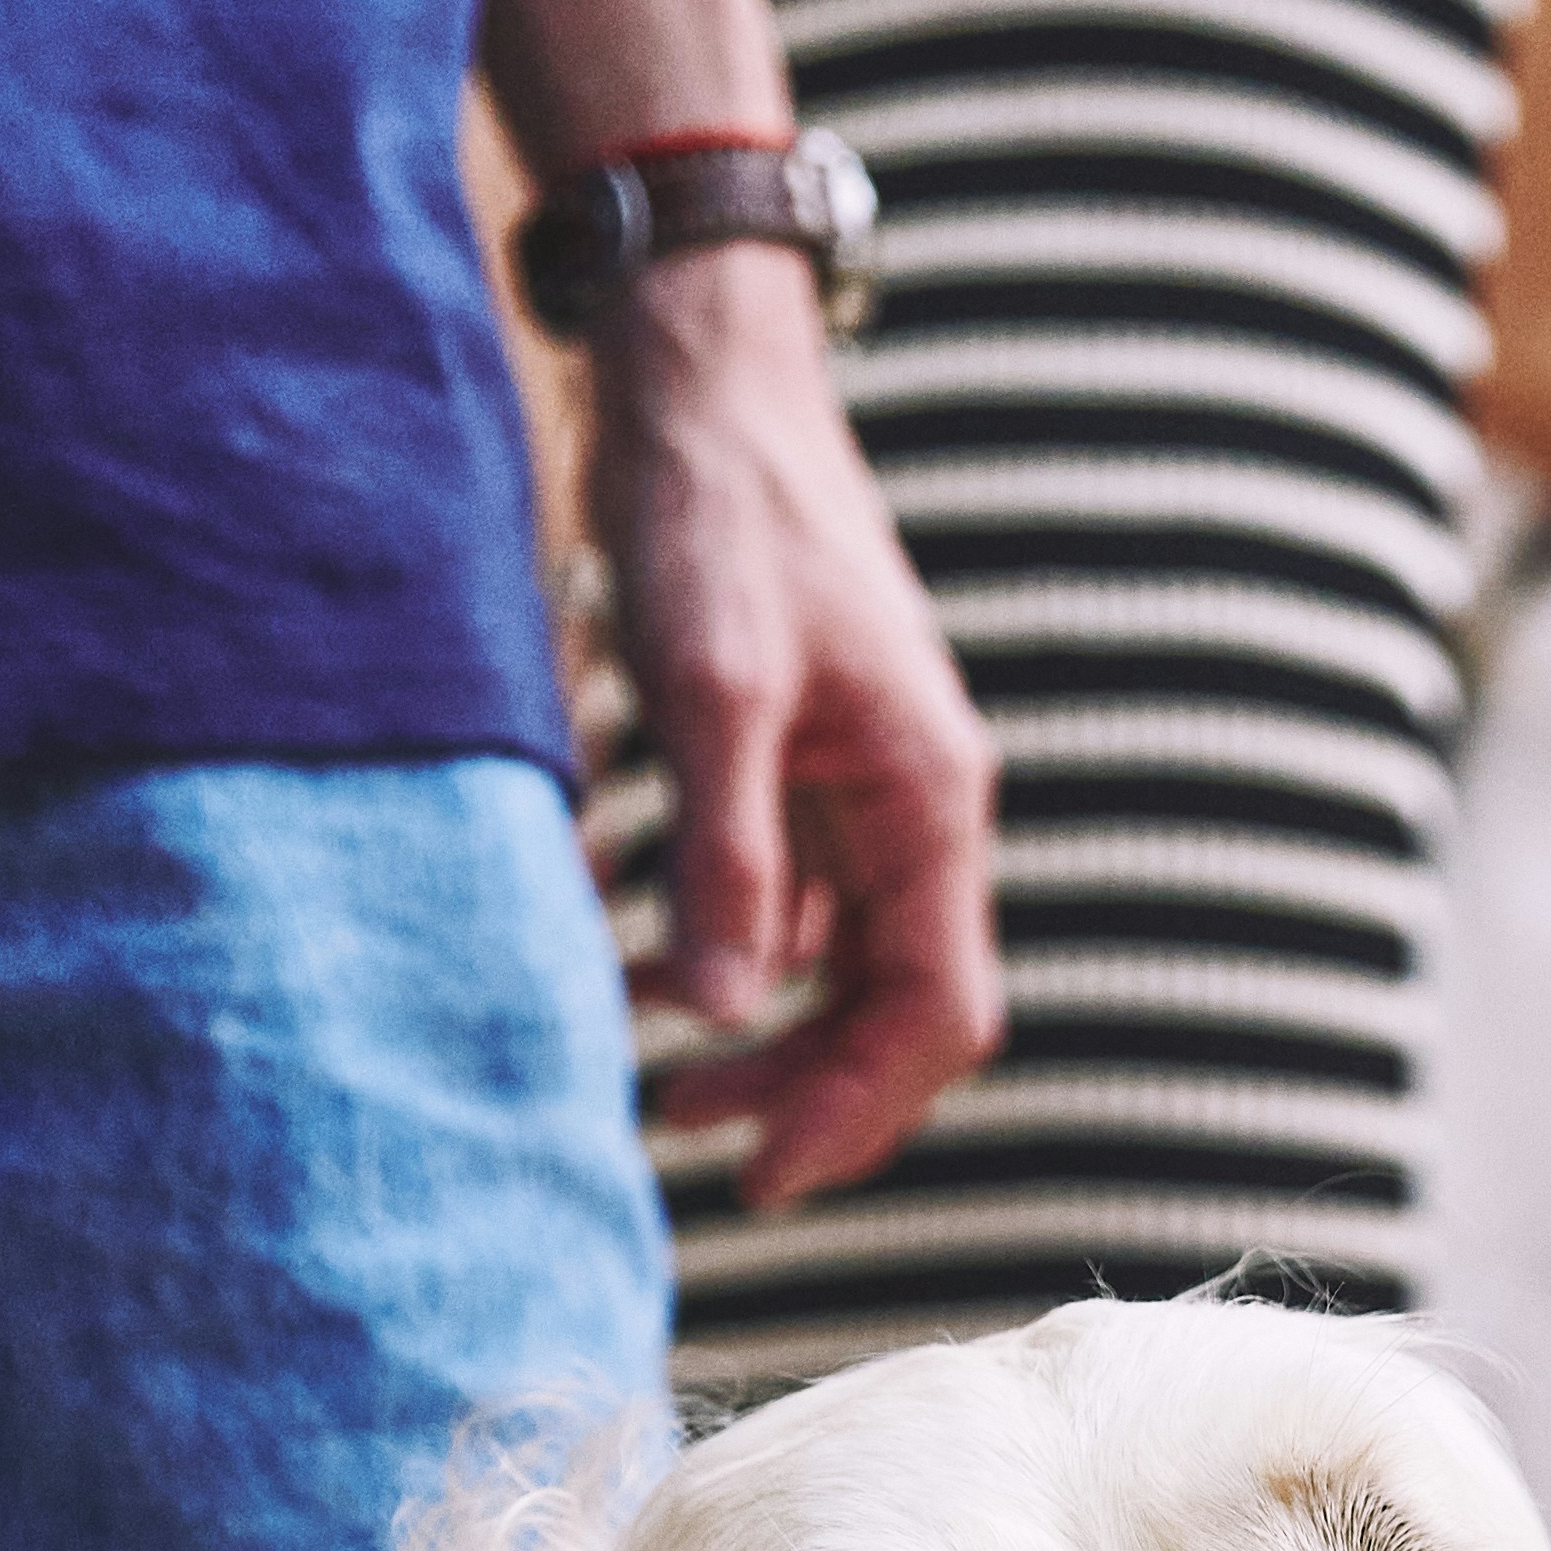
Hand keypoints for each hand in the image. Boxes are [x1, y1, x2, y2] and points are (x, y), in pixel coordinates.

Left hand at [586, 246, 1000, 1212]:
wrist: (700, 375)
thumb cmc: (717, 514)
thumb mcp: (713, 689)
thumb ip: (727, 857)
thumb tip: (727, 1014)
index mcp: (928, 801)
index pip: (936, 1016)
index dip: (856, 1112)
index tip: (757, 1176)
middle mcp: (912, 808)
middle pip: (886, 1008)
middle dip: (788, 1080)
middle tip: (671, 1121)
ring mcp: (858, 787)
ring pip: (821, 958)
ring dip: (734, 1011)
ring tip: (629, 1032)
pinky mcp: (796, 760)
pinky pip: (767, 890)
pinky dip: (699, 928)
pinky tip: (614, 930)